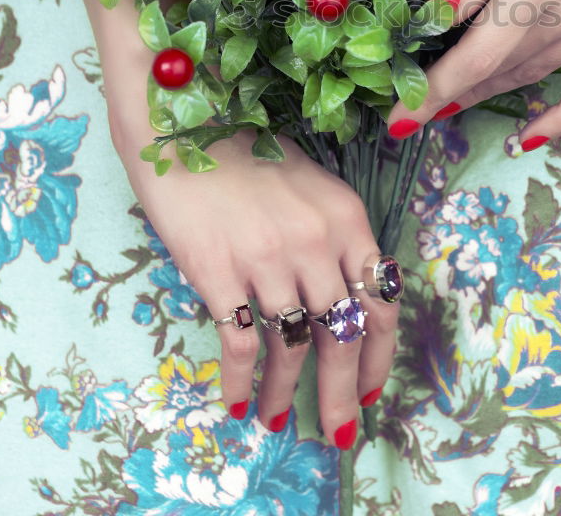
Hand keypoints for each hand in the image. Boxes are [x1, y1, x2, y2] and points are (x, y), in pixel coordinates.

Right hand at [111, 123, 394, 447]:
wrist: (182, 130)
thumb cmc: (248, 155)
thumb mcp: (310, 187)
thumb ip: (335, 239)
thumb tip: (347, 302)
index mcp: (346, 217)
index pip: (379, 301)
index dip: (378, 354)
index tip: (370, 387)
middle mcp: (315, 240)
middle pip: (341, 333)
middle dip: (342, 391)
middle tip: (339, 430)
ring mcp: (267, 257)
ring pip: (292, 345)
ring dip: (287, 392)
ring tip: (278, 420)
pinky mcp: (219, 271)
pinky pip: (239, 342)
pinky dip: (239, 380)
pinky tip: (236, 401)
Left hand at [386, 0, 560, 147]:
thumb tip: (438, 18)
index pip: (479, 52)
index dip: (437, 89)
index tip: (401, 116)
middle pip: (506, 66)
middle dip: (456, 89)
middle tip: (418, 103)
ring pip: (543, 70)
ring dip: (495, 89)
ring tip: (457, 101)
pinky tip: (533, 136)